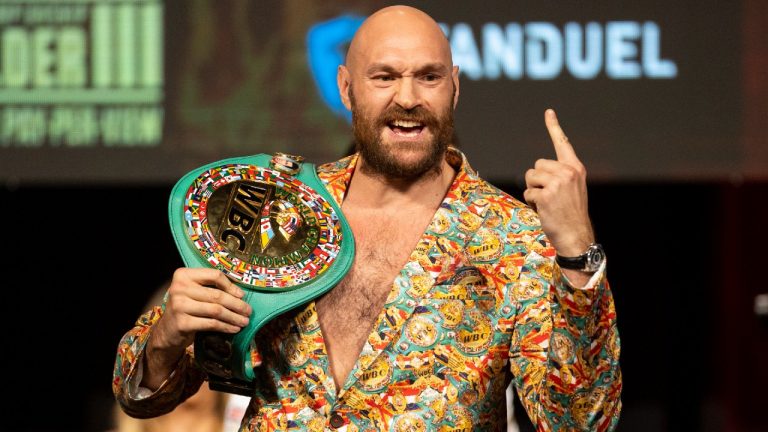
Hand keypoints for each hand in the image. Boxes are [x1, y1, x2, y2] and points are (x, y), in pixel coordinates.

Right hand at [142, 268, 251, 388]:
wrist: (168, 330)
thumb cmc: (186, 308)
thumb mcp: (194, 292)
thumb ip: (211, 288)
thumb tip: (240, 294)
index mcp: (183, 275)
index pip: (214, 275)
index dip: (230, 286)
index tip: (241, 295)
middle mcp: (179, 288)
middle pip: (217, 295)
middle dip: (237, 304)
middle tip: (248, 311)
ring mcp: (179, 306)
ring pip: (216, 310)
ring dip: (234, 317)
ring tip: (244, 321)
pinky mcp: (182, 323)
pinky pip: (211, 324)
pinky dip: (225, 326)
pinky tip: (234, 328)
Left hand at [524, 109, 593, 256]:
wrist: (576, 235)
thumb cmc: (571, 214)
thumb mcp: (573, 189)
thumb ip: (561, 175)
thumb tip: (537, 170)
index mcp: (576, 168)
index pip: (563, 143)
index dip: (554, 127)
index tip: (548, 112)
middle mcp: (568, 172)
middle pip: (537, 164)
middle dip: (536, 179)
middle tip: (548, 195)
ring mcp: (557, 183)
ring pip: (530, 177)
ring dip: (532, 191)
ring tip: (546, 203)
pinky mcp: (546, 194)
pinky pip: (528, 192)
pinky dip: (531, 203)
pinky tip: (544, 210)